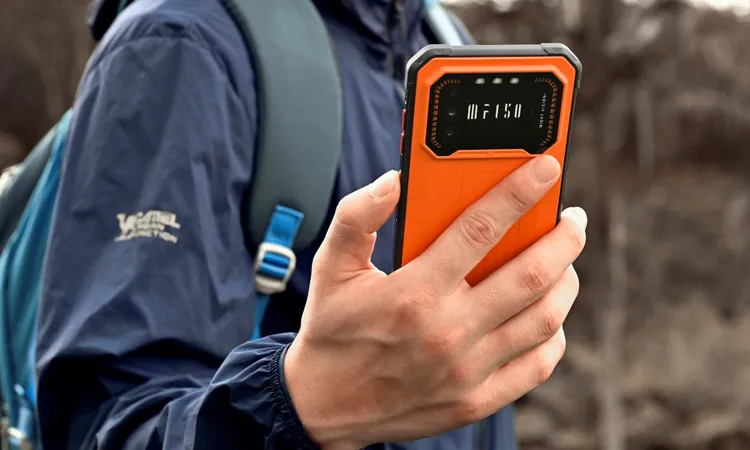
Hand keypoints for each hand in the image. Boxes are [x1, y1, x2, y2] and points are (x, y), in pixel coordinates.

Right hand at [284, 155, 586, 449]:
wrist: (325, 406)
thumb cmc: (333, 330)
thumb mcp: (331, 267)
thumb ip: (358, 216)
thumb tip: (397, 180)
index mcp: (413, 293)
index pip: (480, 229)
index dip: (519, 192)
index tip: (545, 168)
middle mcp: (447, 332)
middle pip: (530, 274)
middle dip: (564, 237)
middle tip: (571, 218)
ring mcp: (467, 370)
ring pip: (544, 318)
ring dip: (566, 281)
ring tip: (564, 261)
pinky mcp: (476, 401)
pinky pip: (536, 365)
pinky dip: (554, 335)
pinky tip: (548, 315)